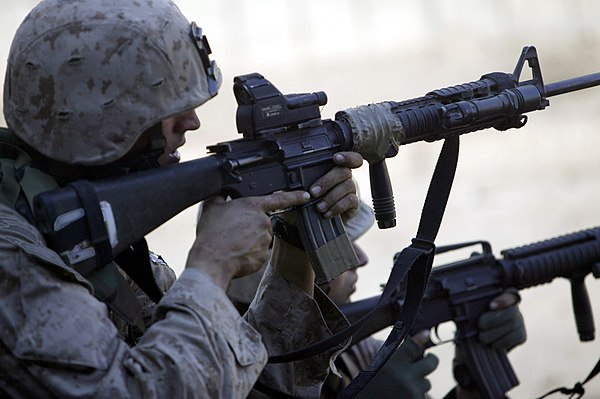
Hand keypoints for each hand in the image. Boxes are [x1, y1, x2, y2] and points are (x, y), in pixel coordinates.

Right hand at [188, 191, 308, 288]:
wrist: (212, 260)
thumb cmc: (211, 234)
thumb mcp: (212, 207)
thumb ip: (221, 197)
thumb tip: (221, 193)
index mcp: (252, 206)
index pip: (279, 198)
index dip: (294, 196)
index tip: (305, 195)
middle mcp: (263, 221)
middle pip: (262, 222)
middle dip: (251, 227)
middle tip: (233, 232)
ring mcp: (265, 240)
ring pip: (261, 238)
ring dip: (250, 241)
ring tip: (233, 244)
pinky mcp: (263, 256)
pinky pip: (259, 253)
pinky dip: (250, 254)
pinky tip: (237, 253)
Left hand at [310, 151, 362, 219]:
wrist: (326, 215)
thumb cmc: (316, 196)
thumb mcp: (309, 187)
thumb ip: (305, 182)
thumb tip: (293, 184)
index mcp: (335, 167)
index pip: (347, 157)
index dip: (346, 156)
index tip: (335, 158)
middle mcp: (346, 175)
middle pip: (343, 171)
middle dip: (327, 181)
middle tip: (314, 192)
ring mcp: (351, 188)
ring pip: (347, 186)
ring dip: (331, 197)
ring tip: (319, 207)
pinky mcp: (354, 201)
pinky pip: (350, 200)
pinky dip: (337, 207)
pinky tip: (327, 213)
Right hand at [357, 331, 438, 398]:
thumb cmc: (368, 389)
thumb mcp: (377, 368)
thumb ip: (395, 356)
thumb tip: (415, 341)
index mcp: (392, 363)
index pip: (413, 346)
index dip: (420, 339)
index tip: (425, 334)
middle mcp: (405, 376)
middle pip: (431, 362)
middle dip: (430, 360)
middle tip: (427, 359)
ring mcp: (414, 391)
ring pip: (426, 383)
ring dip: (419, 383)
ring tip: (403, 387)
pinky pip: (424, 396)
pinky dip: (416, 395)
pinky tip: (404, 395)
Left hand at [452, 290, 526, 398]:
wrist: (475, 340)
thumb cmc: (470, 321)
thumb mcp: (468, 312)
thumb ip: (467, 306)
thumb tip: (457, 302)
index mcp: (501, 296)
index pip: (509, 294)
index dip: (503, 300)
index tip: (491, 306)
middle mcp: (513, 307)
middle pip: (510, 312)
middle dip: (494, 320)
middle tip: (480, 326)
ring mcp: (519, 321)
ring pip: (512, 326)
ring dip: (495, 333)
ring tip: (482, 337)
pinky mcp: (521, 335)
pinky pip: (515, 338)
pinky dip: (502, 342)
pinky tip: (492, 343)